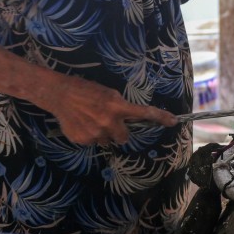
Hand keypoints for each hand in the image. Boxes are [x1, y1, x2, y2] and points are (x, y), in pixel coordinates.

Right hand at [38, 73, 176, 145]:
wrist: (60, 94)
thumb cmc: (86, 90)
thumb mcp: (107, 93)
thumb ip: (120, 107)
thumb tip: (128, 118)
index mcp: (117, 106)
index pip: (144, 113)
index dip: (160, 117)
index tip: (173, 121)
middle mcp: (109, 122)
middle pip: (124, 138)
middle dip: (119, 132)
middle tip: (109, 122)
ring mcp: (96, 133)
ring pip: (107, 141)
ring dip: (103, 134)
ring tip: (91, 120)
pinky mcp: (83, 140)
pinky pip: (93, 142)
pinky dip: (90, 136)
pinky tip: (82, 124)